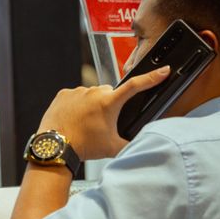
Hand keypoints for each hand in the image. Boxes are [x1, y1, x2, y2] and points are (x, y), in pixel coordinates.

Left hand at [36, 66, 170, 159]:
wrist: (56, 146)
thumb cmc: (82, 146)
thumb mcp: (112, 148)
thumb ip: (130, 144)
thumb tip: (141, 145)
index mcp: (109, 103)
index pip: (136, 86)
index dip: (152, 77)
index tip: (163, 70)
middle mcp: (94, 93)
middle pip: (110, 94)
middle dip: (110, 105)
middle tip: (102, 123)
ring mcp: (78, 91)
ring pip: (92, 95)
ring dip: (93, 105)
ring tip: (86, 123)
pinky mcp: (64, 93)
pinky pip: (76, 96)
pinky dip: (77, 106)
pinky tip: (74, 119)